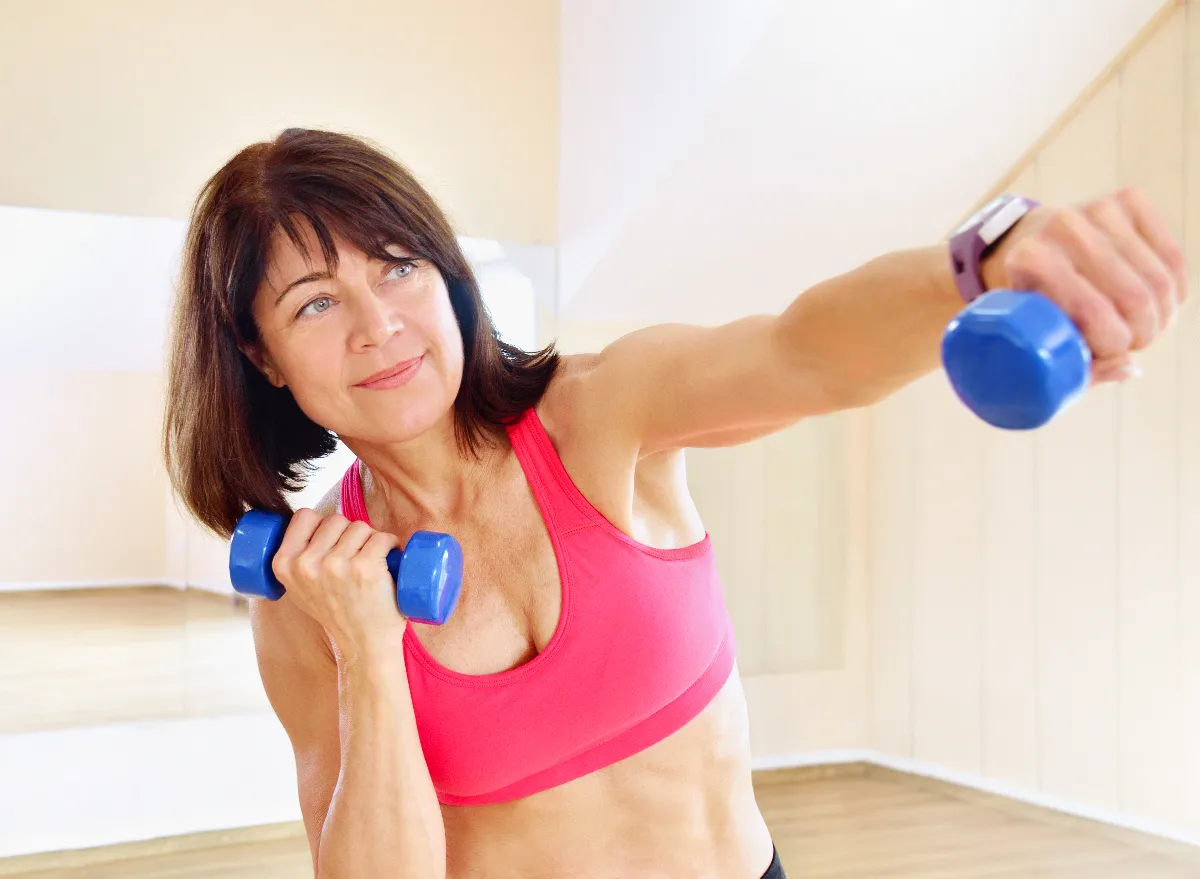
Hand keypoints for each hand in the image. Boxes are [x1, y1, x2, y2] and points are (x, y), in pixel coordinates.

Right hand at [270, 508, 405, 651]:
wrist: (363, 646)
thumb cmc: (336, 614)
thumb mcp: (299, 589)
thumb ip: (296, 561)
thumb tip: (308, 525)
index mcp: (284, 564)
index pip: (304, 516)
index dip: (322, 523)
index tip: (334, 541)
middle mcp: (307, 564)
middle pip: (335, 519)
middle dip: (349, 533)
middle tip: (356, 557)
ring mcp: (336, 565)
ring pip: (360, 526)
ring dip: (371, 539)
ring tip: (371, 562)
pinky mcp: (366, 568)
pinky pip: (382, 538)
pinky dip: (391, 543)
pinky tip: (390, 557)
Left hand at [981, 187, 1187, 383]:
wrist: (1028, 242)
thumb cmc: (1031, 300)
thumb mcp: (1032, 334)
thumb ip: (1071, 362)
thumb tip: (1128, 367)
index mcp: (1030, 258)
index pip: (1094, 313)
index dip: (1114, 344)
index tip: (1110, 352)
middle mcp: (1063, 226)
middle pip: (1135, 298)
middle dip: (1143, 333)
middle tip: (1133, 342)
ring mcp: (1099, 208)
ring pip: (1160, 280)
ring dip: (1161, 315)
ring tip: (1145, 326)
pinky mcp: (1130, 199)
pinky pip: (1173, 256)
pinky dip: (1174, 288)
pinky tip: (1159, 301)